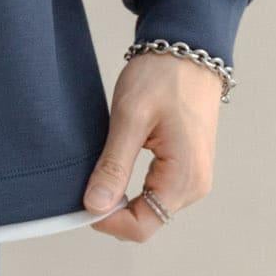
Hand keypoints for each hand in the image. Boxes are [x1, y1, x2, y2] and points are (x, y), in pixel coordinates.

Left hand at [82, 52, 223, 240]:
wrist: (188, 49)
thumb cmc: (162, 77)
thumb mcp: (130, 117)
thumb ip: (114, 164)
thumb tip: (95, 205)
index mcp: (184, 179)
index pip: (143, 226)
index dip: (108, 220)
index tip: (80, 198)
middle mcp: (194, 186)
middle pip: (147, 221)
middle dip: (113, 210)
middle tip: (84, 180)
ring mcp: (193, 177)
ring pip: (151, 207)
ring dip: (123, 198)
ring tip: (99, 168)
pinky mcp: (186, 166)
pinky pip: (157, 190)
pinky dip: (134, 186)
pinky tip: (115, 164)